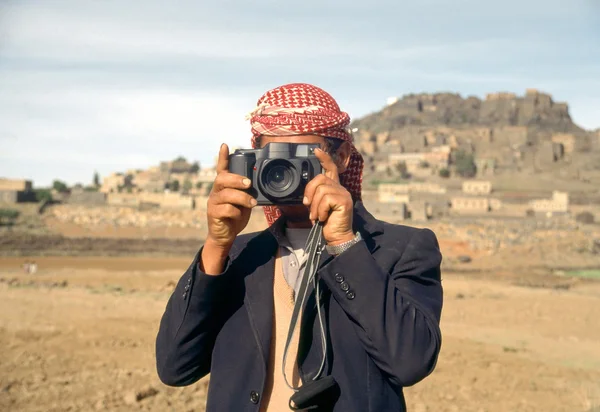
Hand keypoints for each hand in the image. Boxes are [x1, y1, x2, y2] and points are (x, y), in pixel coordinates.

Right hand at [202, 143, 256, 273]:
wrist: (225, 236)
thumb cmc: (234, 217)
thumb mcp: (243, 203)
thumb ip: (246, 193)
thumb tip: (257, 186)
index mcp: (224, 187)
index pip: (221, 169)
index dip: (223, 157)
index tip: (225, 145)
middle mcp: (216, 192)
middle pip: (222, 178)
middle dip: (236, 179)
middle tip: (249, 184)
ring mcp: (213, 203)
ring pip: (225, 194)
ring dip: (241, 198)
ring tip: (252, 203)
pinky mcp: (213, 214)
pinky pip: (225, 209)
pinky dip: (235, 211)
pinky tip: (238, 215)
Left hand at [303, 148, 354, 245]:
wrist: (335, 236)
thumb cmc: (326, 223)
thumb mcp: (317, 207)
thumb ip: (315, 196)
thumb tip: (306, 194)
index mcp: (334, 188)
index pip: (331, 168)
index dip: (324, 158)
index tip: (316, 150)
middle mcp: (340, 188)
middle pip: (320, 179)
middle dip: (310, 192)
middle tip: (309, 207)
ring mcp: (343, 194)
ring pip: (321, 190)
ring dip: (314, 206)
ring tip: (317, 216)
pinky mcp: (345, 201)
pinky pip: (326, 199)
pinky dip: (320, 210)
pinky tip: (323, 217)